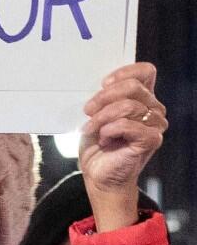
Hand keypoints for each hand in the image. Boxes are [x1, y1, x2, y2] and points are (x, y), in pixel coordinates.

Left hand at [79, 62, 165, 231]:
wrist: (99, 173)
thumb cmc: (98, 144)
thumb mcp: (97, 113)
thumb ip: (105, 97)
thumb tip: (105, 85)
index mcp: (143, 98)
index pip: (145, 72)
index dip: (123, 73)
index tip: (103, 84)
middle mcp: (153, 109)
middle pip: (133, 86)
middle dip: (104, 97)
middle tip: (89, 111)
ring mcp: (155, 125)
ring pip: (128, 106)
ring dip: (102, 117)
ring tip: (93, 128)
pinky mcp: (151, 140)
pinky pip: (127, 125)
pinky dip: (109, 130)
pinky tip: (104, 139)